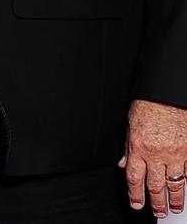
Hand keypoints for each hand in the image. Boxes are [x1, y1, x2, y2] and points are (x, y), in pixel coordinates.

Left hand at [121, 99, 186, 216]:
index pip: (134, 178)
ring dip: (174, 198)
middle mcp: (156, 153)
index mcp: (138, 147)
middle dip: (156, 202)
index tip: (136, 203)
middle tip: (158, 211)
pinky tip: (185, 185)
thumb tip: (123, 163)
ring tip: (173, 206)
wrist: (166, 93)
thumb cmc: (149, 104)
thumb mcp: (131, 124)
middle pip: (155, 186)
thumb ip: (128, 147)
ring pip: (174, 184)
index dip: (135, 195)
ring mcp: (175, 153)